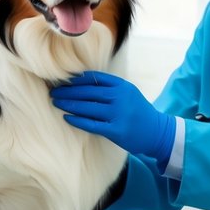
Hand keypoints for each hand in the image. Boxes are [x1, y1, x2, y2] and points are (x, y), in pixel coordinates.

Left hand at [50, 71, 175, 163]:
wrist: (157, 132)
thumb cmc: (137, 111)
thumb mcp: (127, 93)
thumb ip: (108, 87)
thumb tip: (80, 80)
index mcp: (121, 85)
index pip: (93, 78)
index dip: (75, 79)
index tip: (61, 80)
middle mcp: (120, 97)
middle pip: (88, 92)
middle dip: (68, 91)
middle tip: (52, 92)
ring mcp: (119, 114)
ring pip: (88, 107)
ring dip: (69, 104)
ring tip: (55, 102)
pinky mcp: (117, 131)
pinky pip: (92, 124)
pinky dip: (77, 120)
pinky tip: (66, 117)